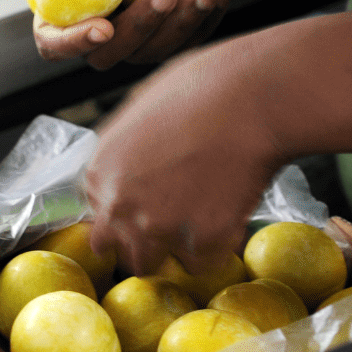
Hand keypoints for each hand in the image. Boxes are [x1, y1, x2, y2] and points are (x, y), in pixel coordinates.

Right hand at [31, 0, 229, 69]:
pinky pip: (185, 44)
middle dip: (138, 30)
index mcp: (60, 8)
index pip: (53, 42)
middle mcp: (93, 33)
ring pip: (151, 52)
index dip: (71, 44)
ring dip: (179, 26)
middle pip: (106, 56)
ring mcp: (132, 42)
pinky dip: (205, 23)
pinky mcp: (167, 39)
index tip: (102, 26)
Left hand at [83, 41, 284, 276]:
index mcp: (102, 169)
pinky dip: (214, 250)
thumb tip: (132, 161)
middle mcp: (121, 203)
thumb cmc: (204, 87)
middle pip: (118, 247)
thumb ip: (127, 145)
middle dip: (140, 241)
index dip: (125, 213)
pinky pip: (202, 263)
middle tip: (169, 227)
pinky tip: (226, 227)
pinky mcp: (202, 240)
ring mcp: (159, 225)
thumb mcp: (143, 106)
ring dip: (171, 252)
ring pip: (152, 264)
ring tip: (196, 231)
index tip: (145, 209)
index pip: (98, 213)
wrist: (253, 97)